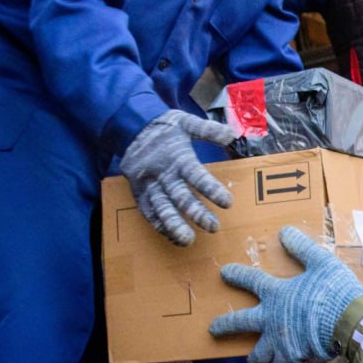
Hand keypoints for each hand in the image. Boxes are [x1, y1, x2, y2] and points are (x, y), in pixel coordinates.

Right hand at [121, 110, 234, 245]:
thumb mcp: (186, 122)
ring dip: (175, 225)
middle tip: (213, 227)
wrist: (130, 129)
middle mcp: (163, 175)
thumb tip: (232, 133)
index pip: (197, 176)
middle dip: (196, 213)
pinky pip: (149, 213)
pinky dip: (160, 226)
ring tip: (188, 240)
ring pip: (162, 209)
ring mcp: (150, 186)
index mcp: (178, 158)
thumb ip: (208, 130)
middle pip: (180, 197)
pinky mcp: (140, 194)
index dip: (212, 190)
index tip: (227, 202)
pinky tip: (172, 238)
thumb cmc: (164, 128)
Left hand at [210, 226, 362, 362]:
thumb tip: (284, 232)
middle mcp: (271, 320)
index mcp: (277, 295)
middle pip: (239, 324)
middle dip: (224, 326)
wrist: (350, 324)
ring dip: (256, 358)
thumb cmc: (335, 291)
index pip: (251, 281)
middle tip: (213, 330)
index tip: (223, 272)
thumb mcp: (321, 262)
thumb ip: (302, 248)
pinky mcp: (294, 359)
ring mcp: (280, 343)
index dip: (237, 275)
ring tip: (255, 361)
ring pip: (259, 356)